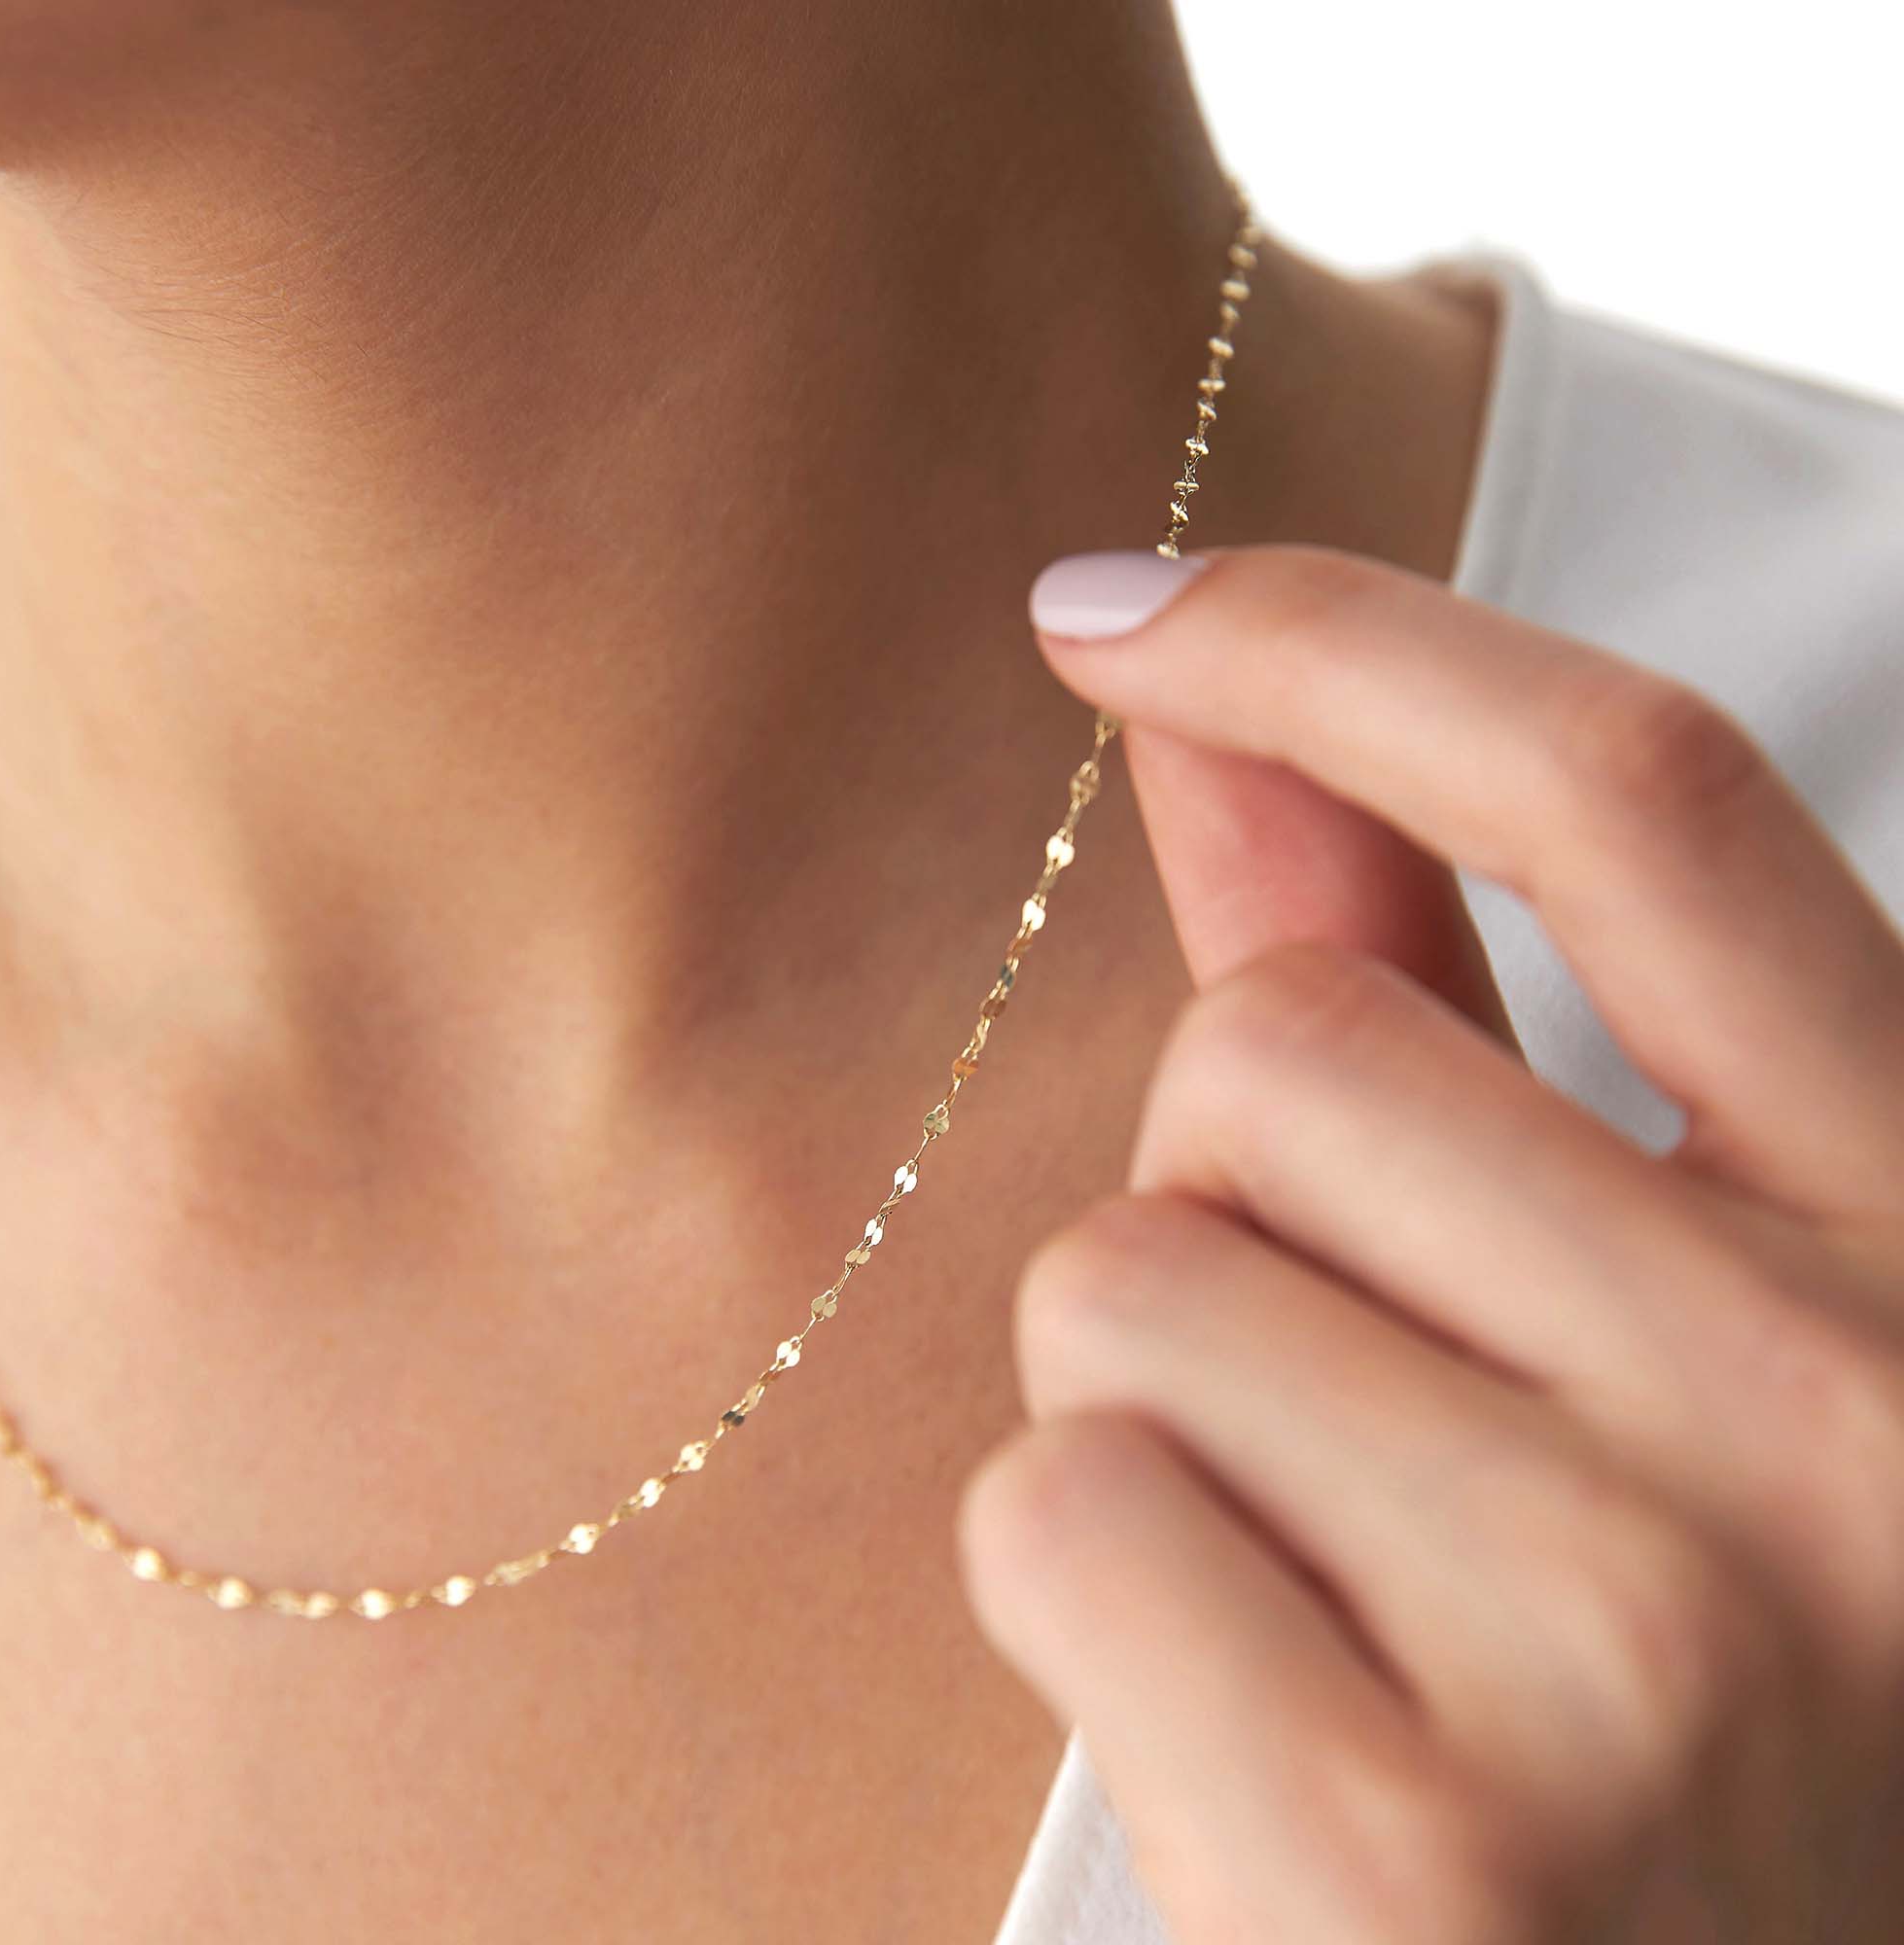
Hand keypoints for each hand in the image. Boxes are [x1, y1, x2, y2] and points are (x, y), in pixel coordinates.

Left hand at [955, 544, 1903, 1942]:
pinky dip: (1096, 1598)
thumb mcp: (1621, 1319)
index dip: (1346, 639)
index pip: (1638, 793)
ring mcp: (1653, 1641)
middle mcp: (1856, 1414)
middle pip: (1271, 1060)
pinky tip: (1268, 1737)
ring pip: (1127, 1282)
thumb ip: (1429, 987)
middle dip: (1229, 1210)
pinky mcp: (1425, 1858)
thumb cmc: (1661, 1690)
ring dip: (1161, 1413)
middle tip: (1365, 1433)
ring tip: (1339, 1600)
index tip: (1111, 608)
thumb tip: (1206, 706)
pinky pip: (1058, 1511)